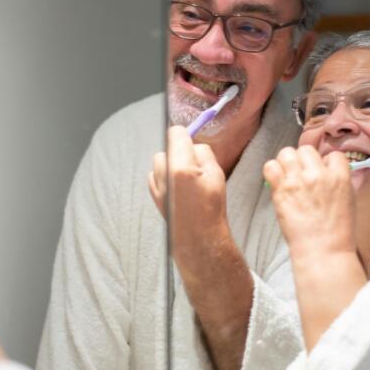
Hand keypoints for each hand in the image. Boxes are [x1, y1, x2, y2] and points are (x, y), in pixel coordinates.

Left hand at [149, 126, 230, 261]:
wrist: (199, 236)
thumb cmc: (211, 206)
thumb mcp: (216, 173)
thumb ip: (203, 152)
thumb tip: (192, 144)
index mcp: (181, 166)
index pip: (175, 133)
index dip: (185, 135)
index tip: (191, 142)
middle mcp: (164, 173)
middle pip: (167, 147)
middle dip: (178, 152)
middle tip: (193, 166)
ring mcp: (156, 185)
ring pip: (160, 161)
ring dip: (170, 164)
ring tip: (185, 180)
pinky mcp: (153, 194)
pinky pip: (155, 175)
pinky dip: (164, 177)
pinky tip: (177, 190)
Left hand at [263, 146, 356, 259]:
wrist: (323, 250)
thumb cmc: (338, 232)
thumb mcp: (348, 201)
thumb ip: (338, 181)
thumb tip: (326, 170)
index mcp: (340, 177)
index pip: (333, 155)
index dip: (325, 163)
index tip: (321, 172)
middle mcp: (319, 174)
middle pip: (306, 150)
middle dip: (303, 161)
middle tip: (301, 175)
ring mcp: (299, 181)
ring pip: (287, 153)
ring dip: (286, 163)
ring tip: (287, 176)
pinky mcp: (282, 190)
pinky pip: (270, 166)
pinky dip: (272, 171)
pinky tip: (277, 182)